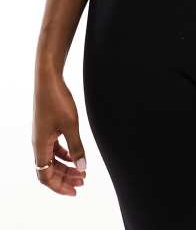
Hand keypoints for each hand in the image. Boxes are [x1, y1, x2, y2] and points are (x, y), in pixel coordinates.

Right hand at [32, 67, 86, 195]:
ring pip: (52, 159)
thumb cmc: (58, 100)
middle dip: (66, 178)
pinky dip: (64, 154)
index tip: (75, 191)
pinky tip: (75, 155)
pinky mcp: (46, 127)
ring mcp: (42, 135)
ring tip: (82, 170)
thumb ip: (77, 147)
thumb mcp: (71, 125)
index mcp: (40, 146)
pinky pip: (53, 148)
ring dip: (66, 166)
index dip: (59, 186)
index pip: (46, 177)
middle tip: (83, 182)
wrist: (49, 79)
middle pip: (49, 170)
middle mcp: (38, 143)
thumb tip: (82, 167)